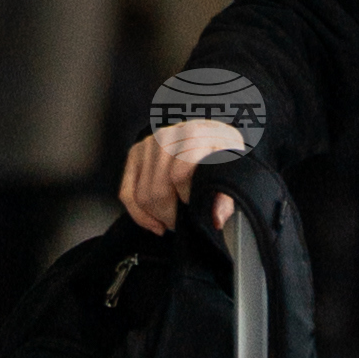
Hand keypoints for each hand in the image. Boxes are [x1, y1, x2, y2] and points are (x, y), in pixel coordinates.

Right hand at [118, 115, 246, 236]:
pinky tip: (155, 223)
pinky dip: (139, 215)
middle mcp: (166, 135)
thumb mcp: (232, 171)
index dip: (187, 198)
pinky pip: (127, 193)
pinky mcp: (135, 153)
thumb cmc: (221, 156)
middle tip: (184, 222)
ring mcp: (147, 144)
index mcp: (194, 134)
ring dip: (157, 216)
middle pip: (158, 190)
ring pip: (142, 196)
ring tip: (173, 218)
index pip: (179, 175)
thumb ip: (227, 195)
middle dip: (170, 215)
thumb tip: (216, 218)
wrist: (210, 136)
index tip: (196, 207)